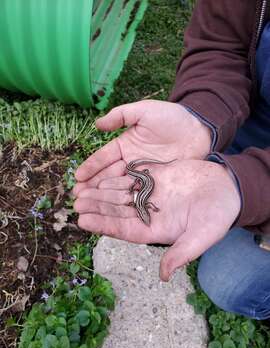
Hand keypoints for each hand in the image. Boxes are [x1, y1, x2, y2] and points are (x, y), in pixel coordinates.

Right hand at [73, 100, 210, 194]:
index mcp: (125, 145)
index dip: (90, 167)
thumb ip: (121, 116)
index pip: (103, 158)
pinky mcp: (155, 185)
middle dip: (93, 186)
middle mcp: (130, 162)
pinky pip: (136, 194)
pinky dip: (125, 202)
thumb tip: (97, 124)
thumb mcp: (144, 111)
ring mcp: (142, 175)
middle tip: (77, 198)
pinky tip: (113, 211)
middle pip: (108, 176)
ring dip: (105, 197)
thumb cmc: (172, 118)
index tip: (77, 177)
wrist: (200, 131)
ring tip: (89, 207)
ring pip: (120, 188)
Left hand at [74, 159, 240, 280]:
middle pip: (118, 211)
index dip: (104, 226)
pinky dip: (117, 178)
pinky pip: (133, 178)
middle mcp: (151, 213)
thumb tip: (163, 276)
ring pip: (121, 194)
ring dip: (102, 192)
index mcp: (157, 230)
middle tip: (75, 203)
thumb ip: (181, 253)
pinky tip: (101, 177)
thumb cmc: (218, 215)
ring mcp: (153, 194)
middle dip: (97, 208)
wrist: (228, 188)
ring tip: (81, 190)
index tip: (82, 221)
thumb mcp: (201, 236)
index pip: (125, 230)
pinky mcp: (156, 177)